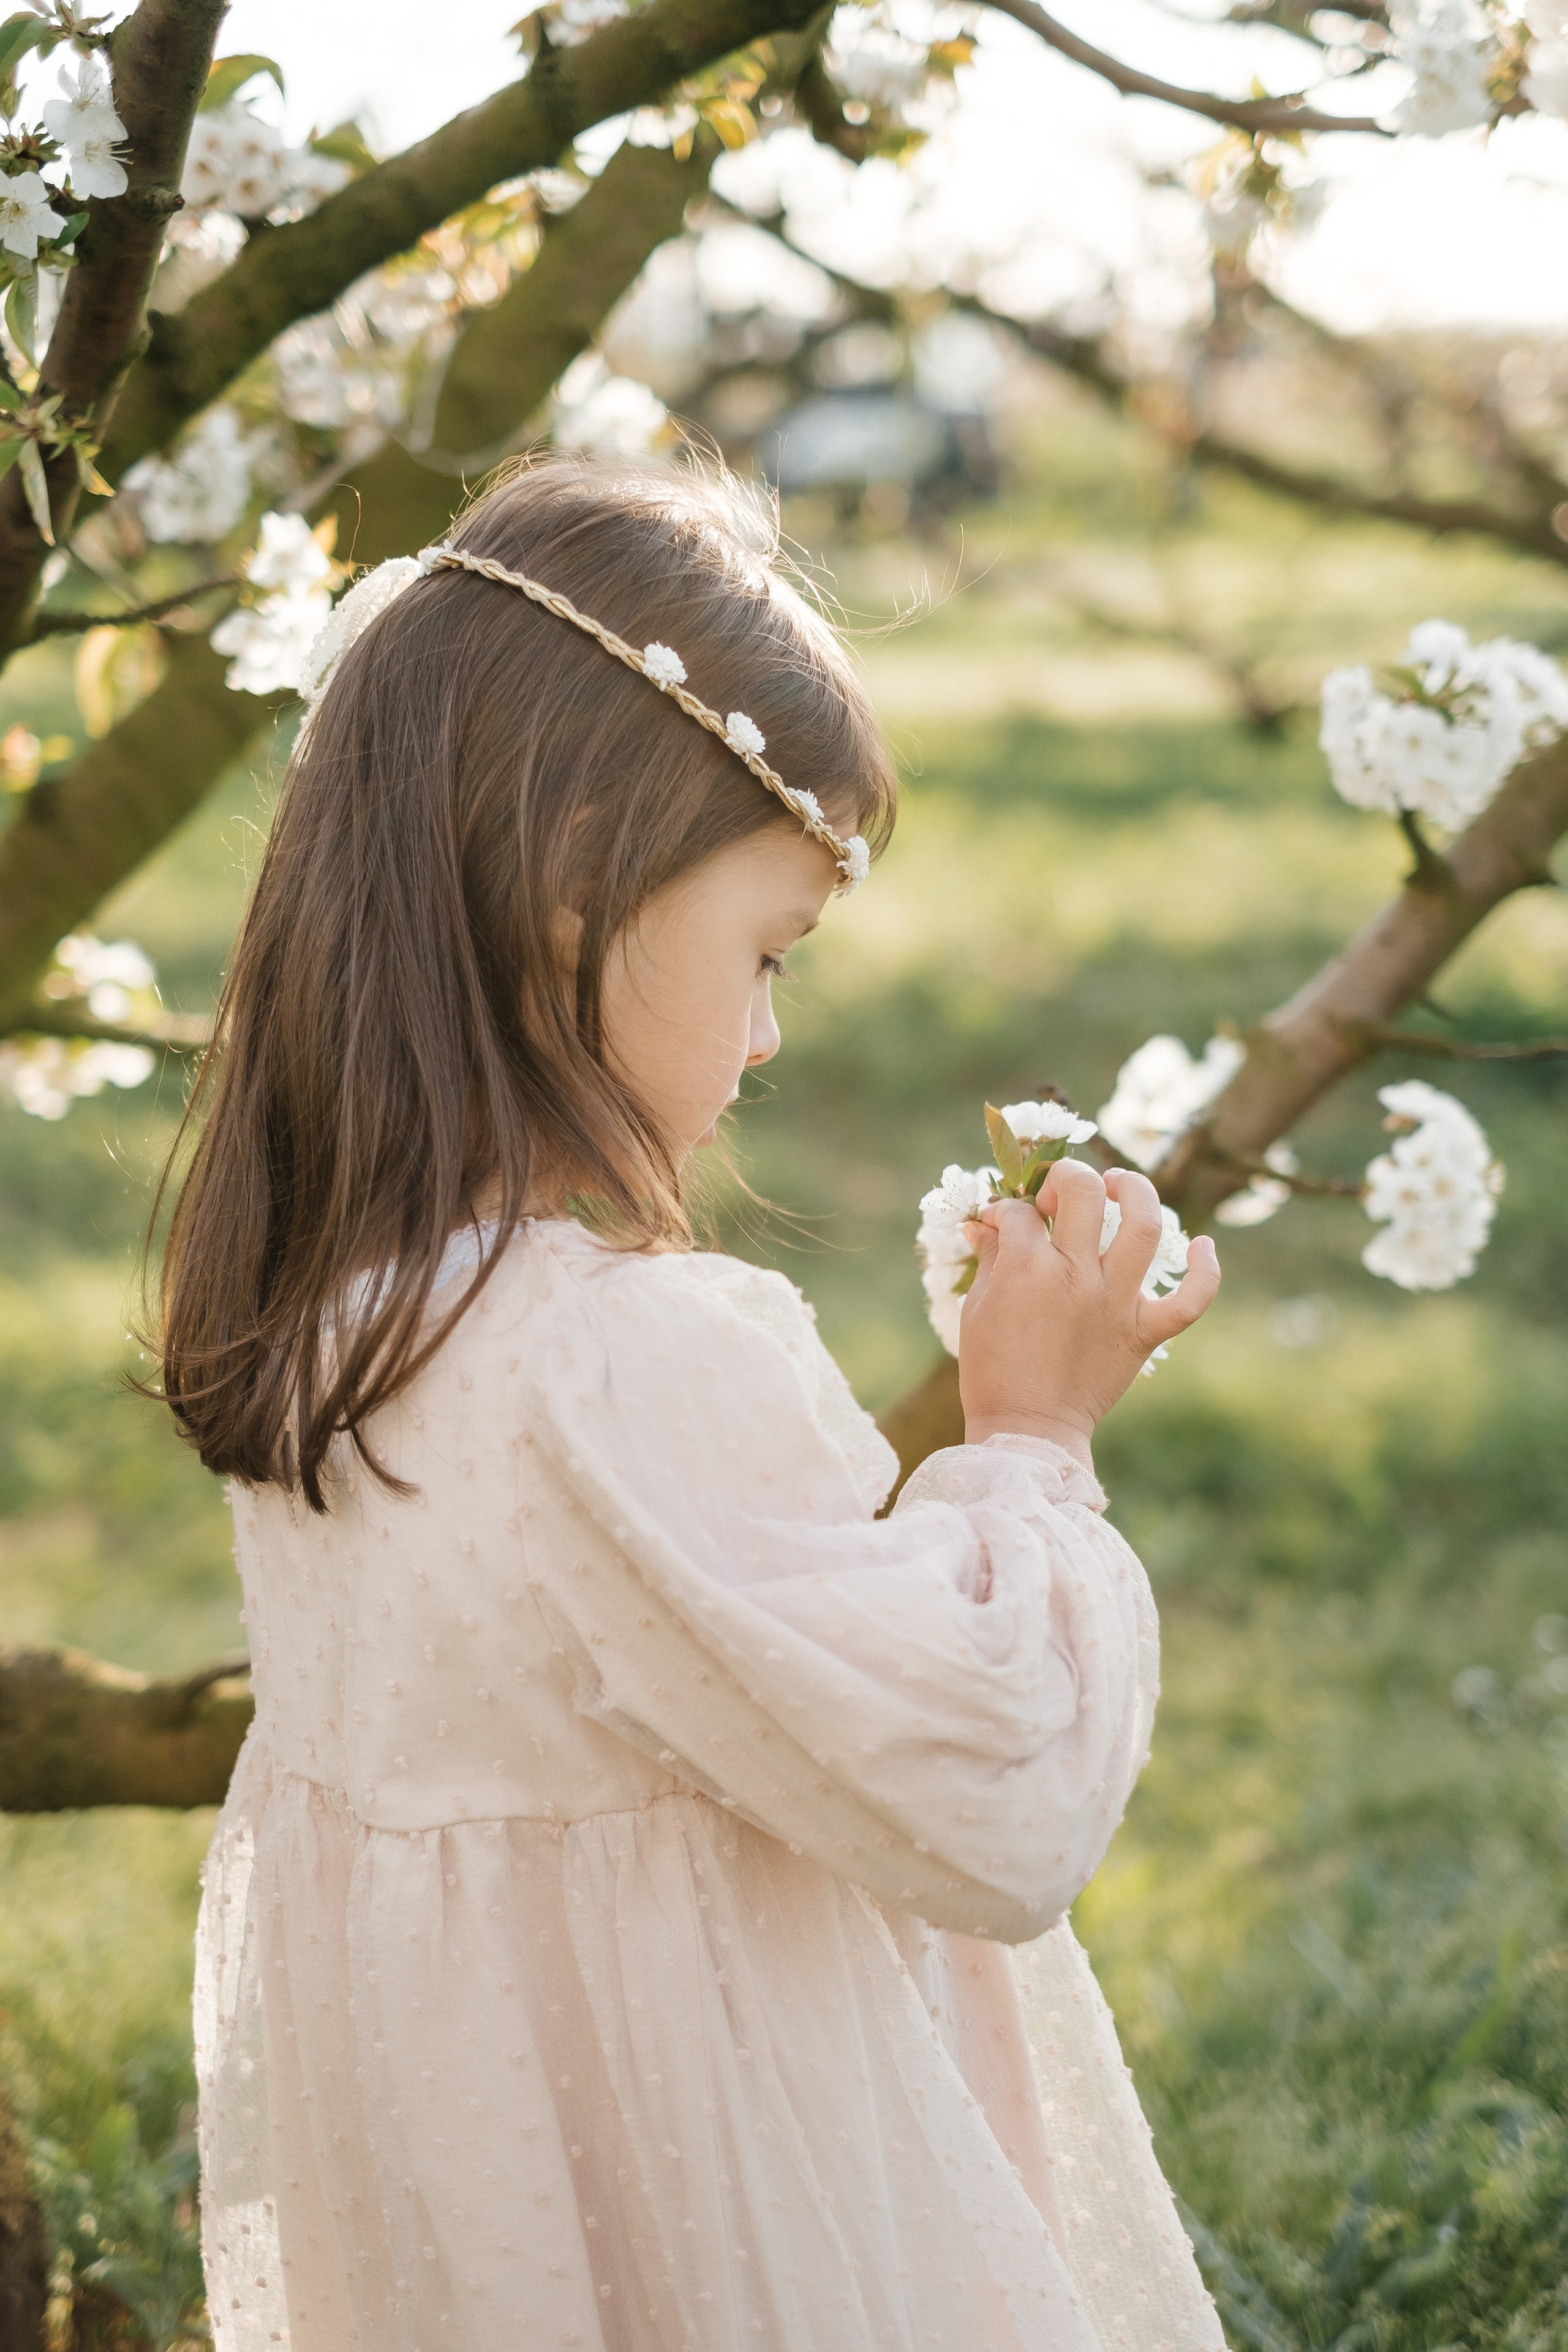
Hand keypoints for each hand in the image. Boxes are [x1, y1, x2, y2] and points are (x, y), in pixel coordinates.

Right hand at [958, 1161, 1220, 1469]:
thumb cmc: (992, 1371)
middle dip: (1066, 1178)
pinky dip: (1205, 1271)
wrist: (1028, 1431)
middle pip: (1085, 1193)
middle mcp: (1077, 1276)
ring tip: (1120, 1186)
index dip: (1007, 1209)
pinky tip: (1203, 1246)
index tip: (1002, 1222)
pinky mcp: (1142, 1334)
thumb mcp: (977, 1309)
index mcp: (1027, 1268)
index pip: (1021, 1211)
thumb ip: (990, 1257)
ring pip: (1145, 1226)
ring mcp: (1115, 1303)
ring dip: (1136, 1192)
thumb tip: (984, 1222)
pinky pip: (1189, 1300)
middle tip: (1057, 1196)